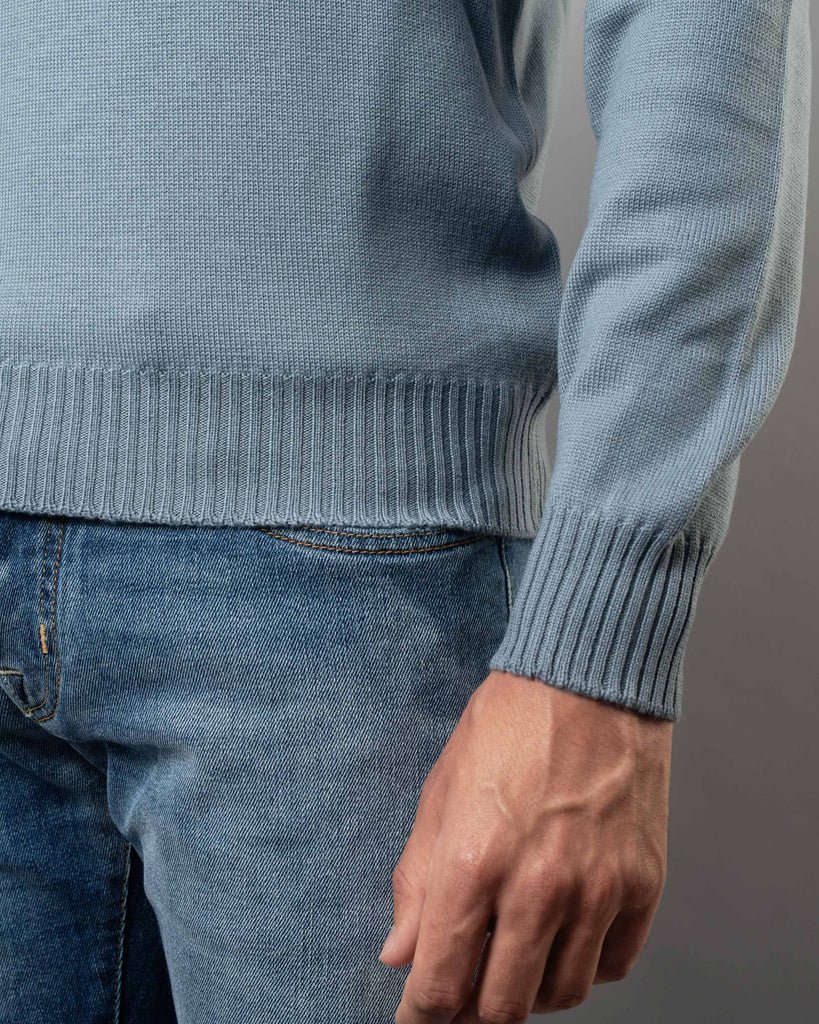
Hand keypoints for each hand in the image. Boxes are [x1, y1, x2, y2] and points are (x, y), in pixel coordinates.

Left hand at [379, 669, 672, 1020]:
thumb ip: (417, 883)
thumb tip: (400, 954)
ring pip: (561, 996)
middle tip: (463, 992)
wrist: (586, 679)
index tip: (417, 1022)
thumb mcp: (441, 794)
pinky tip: (565, 937)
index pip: (440, 986)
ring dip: (530, 992)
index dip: (421, 1018)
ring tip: (515, 958)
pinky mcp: (642, 884)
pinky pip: (613, 966)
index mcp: (473, 864)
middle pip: (502, 1009)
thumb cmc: (507, 726)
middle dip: (472, 1013)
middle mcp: (538, 889)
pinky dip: (584, 966)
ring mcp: (597, 890)